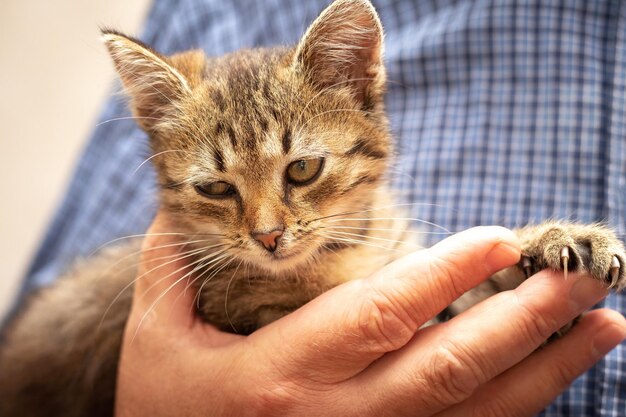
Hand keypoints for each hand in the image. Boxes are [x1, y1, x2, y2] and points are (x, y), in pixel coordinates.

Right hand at [115, 214, 625, 415]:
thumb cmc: (163, 404)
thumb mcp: (158, 334)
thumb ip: (172, 264)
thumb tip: (186, 199)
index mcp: (276, 376)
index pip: (378, 316)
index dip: (444, 277)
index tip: (501, 240)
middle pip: (446, 369)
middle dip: (523, 322)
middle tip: (583, 277)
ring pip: (469, 413)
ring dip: (543, 369)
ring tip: (600, 326)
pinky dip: (514, 409)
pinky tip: (550, 376)